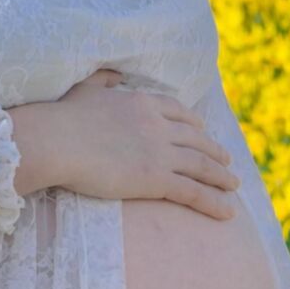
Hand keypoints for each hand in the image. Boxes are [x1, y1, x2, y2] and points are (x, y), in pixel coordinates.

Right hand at [43, 68, 240, 216]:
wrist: (56, 140)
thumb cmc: (62, 117)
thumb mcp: (85, 88)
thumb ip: (104, 80)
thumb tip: (114, 74)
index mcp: (142, 103)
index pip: (178, 111)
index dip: (194, 122)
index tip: (203, 129)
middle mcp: (158, 126)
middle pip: (196, 139)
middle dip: (214, 151)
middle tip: (226, 161)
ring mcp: (159, 152)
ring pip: (201, 166)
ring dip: (220, 177)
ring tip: (233, 185)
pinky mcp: (155, 179)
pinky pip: (192, 192)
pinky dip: (213, 202)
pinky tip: (227, 213)